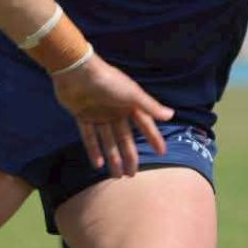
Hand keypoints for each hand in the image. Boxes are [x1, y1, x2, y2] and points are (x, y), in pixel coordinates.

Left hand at [51, 54, 173, 177]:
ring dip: (112, 157)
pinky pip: (89, 136)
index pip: (144, 124)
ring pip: (107, 140)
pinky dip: (93, 149)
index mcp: (129, 103)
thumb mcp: (132, 94)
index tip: (161, 153)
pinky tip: (98, 165)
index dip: (152, 137)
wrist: (76, 71)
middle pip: (124, 137)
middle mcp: (115, 110)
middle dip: (128, 155)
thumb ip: (150, 106)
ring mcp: (98, 113)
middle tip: (132, 175)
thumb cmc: (108, 81)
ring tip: (117, 176)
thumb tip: (171, 115)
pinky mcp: (82, 115)